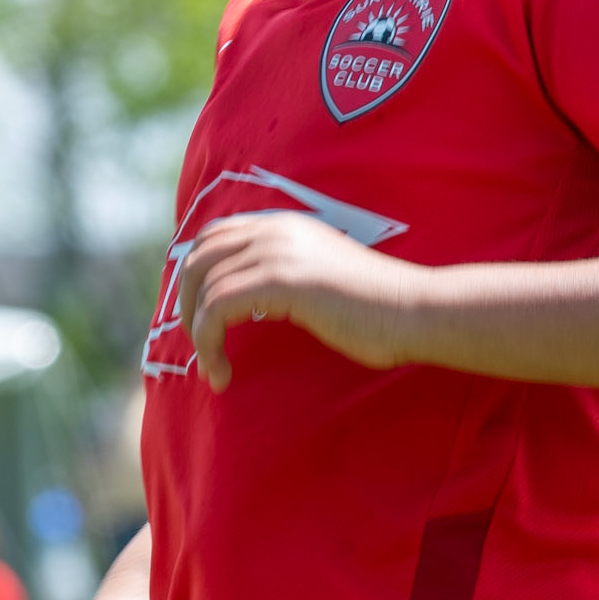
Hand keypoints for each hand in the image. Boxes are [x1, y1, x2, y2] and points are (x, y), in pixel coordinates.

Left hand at [178, 211, 417, 390]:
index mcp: (285, 226)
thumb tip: (252, 301)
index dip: (196, 277)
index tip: (199, 318)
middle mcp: (275, 230)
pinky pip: (216, 310)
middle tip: (199, 344)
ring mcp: (276, 252)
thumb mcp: (321, 279)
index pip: (214, 237)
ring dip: (198, 334)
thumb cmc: (377, 310)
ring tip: (213, 368)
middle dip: (185, 304)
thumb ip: (287, 276)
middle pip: (198, 257)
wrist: (413, 311)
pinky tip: (221, 373)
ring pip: (203, 288)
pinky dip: (208, 344)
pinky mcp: (279, 282)